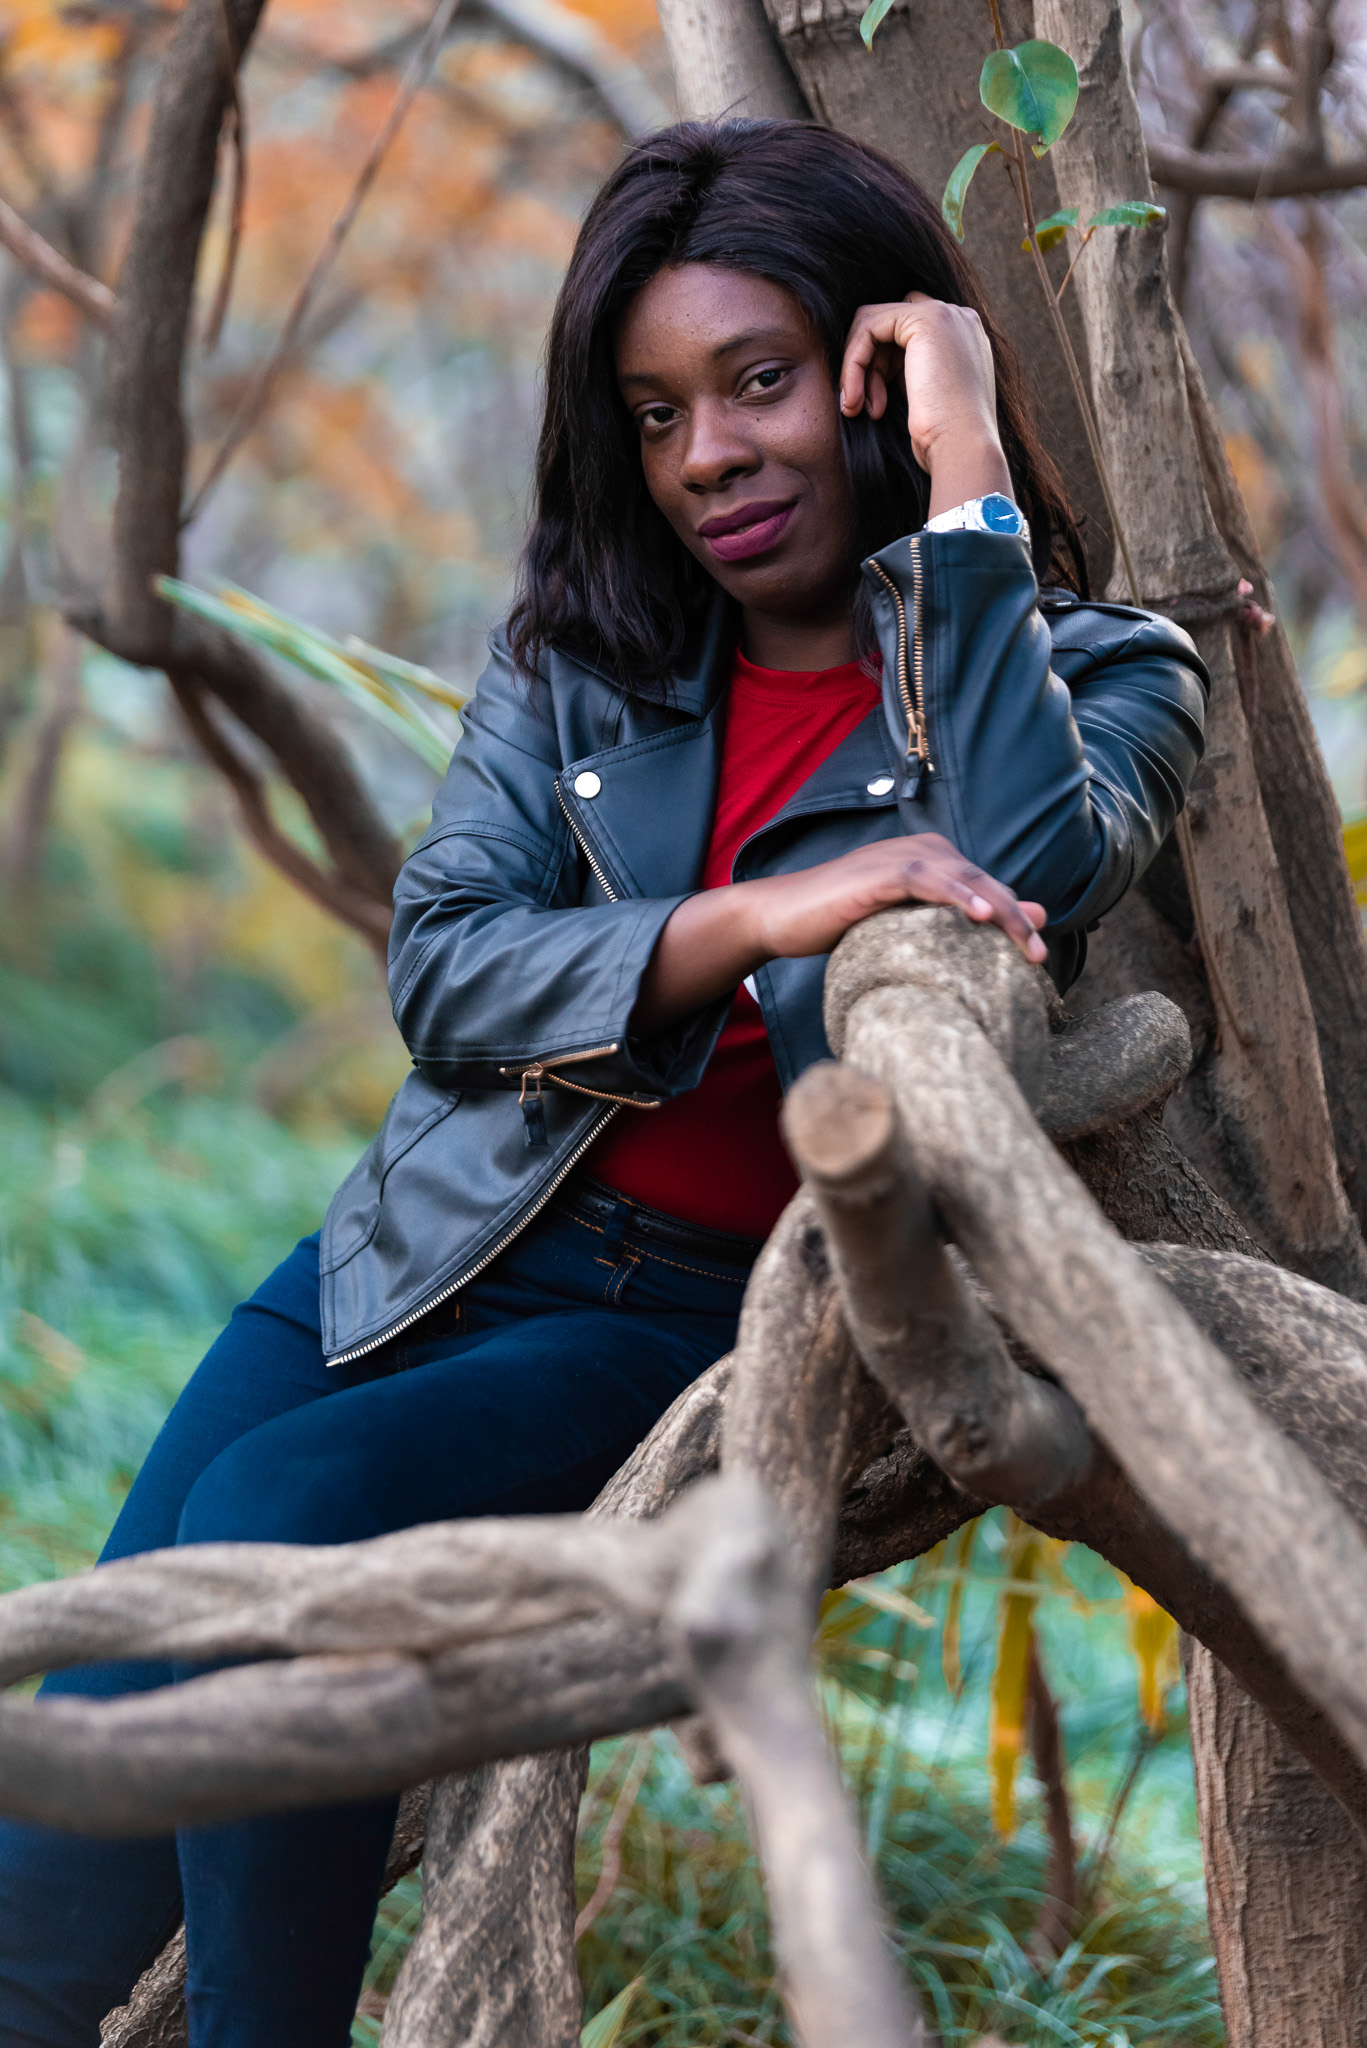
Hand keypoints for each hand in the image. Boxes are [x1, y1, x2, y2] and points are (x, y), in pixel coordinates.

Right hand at [744, 835, 1046, 964]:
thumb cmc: (840, 923)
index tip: (1036, 955)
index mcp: (933, 859)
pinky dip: (957, 894)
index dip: (1015, 918)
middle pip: (984, 881)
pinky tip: (979, 913)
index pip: (987, 886)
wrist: (782, 917)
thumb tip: (1009, 922)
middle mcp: (923, 849)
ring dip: (999, 911)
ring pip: (966, 879)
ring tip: (1026, 942)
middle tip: (1040, 957)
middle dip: (1016, 919)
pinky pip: (928, 880)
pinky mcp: (880, 871)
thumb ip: (948, 921)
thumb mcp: (903, 927)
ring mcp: (901, 857)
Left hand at [838, 293, 1010, 513]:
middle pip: (887, 325)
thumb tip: (871, 366)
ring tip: (857, 408)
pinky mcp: (926, 319)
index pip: (904, 333)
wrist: (962, 449)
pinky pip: (868, 328)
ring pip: (873, 324)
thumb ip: (909, 371)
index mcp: (962, 338)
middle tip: (862, 408)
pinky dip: (854, 362)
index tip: (873, 406)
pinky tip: (856, 396)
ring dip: (856, 368)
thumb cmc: (943, 439)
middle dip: (868, 365)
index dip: (881, 366)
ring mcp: (945, 314)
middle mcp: (957, 318)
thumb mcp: (925, 397)